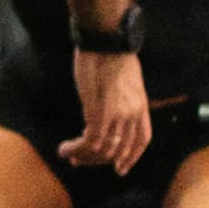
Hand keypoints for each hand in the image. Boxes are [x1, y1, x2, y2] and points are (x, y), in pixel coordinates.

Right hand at [66, 45, 151, 172]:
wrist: (107, 38)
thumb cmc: (111, 53)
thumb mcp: (125, 79)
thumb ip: (120, 98)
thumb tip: (108, 109)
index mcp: (141, 105)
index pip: (142, 140)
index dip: (131, 158)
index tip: (119, 169)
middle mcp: (133, 113)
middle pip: (120, 149)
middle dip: (98, 160)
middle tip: (79, 161)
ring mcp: (118, 113)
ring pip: (104, 148)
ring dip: (84, 155)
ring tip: (67, 153)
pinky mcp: (100, 110)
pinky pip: (91, 139)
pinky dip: (77, 147)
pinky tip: (66, 146)